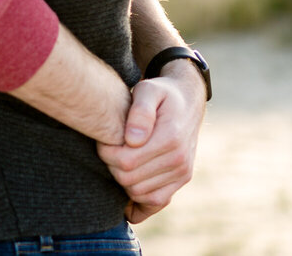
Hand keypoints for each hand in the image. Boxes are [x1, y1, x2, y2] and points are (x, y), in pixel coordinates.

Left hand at [96, 71, 204, 215]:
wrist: (187, 101)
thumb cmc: (161, 93)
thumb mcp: (148, 90)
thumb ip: (140, 111)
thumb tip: (133, 139)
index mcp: (170, 138)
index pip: (126, 161)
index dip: (107, 153)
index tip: (104, 140)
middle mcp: (179, 160)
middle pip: (129, 180)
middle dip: (112, 166)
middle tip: (109, 149)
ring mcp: (182, 173)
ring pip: (139, 193)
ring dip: (123, 181)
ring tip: (120, 159)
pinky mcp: (181, 180)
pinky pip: (156, 201)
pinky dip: (139, 200)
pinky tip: (127, 190)